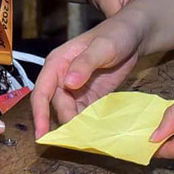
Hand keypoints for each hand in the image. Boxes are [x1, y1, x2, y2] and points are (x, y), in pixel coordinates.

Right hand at [31, 14, 145, 138]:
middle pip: (58, 106)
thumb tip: (68, 83)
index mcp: (58, 63)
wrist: (134, 34)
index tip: (41, 135)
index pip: (41, 92)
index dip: (39, 114)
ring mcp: (77, 89)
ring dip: (78, 126)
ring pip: (71, 113)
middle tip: (81, 137)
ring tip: (89, 139)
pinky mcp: (91, 96)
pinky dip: (90, 124)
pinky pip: (86, 114)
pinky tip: (98, 132)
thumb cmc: (116, 33)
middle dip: (67, 122)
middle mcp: (63, 78)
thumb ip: (85, 63)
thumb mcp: (102, 46)